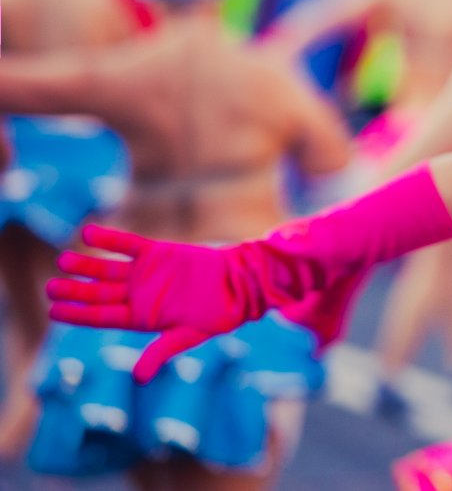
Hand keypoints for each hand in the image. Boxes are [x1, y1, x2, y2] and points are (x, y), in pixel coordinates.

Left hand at [48, 226, 269, 381]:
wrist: (239, 285)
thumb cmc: (216, 316)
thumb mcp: (188, 336)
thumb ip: (161, 352)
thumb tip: (138, 378)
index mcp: (140, 319)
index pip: (100, 318)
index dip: (77, 314)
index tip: (54, 311)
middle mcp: (136, 296)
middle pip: (98, 294)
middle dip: (74, 291)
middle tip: (51, 288)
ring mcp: (144, 273)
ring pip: (106, 270)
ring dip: (85, 265)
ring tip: (63, 260)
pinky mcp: (156, 252)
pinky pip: (127, 245)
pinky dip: (108, 240)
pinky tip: (87, 233)